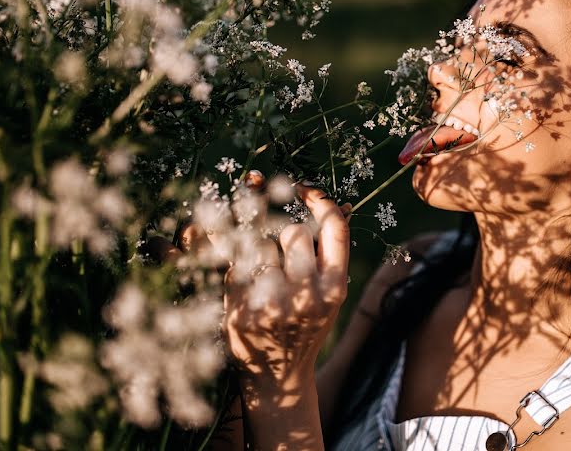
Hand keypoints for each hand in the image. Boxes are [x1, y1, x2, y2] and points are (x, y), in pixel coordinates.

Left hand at [224, 182, 350, 401]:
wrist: (278, 379)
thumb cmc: (304, 327)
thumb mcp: (328, 296)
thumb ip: (328, 256)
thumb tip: (336, 202)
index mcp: (335, 289)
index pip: (335, 228)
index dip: (321, 201)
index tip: (306, 190)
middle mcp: (308, 296)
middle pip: (293, 232)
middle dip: (283, 236)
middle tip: (280, 257)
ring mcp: (273, 303)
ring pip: (261, 245)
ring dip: (258, 252)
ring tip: (261, 278)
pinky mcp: (241, 309)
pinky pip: (234, 263)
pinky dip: (235, 266)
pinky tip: (241, 284)